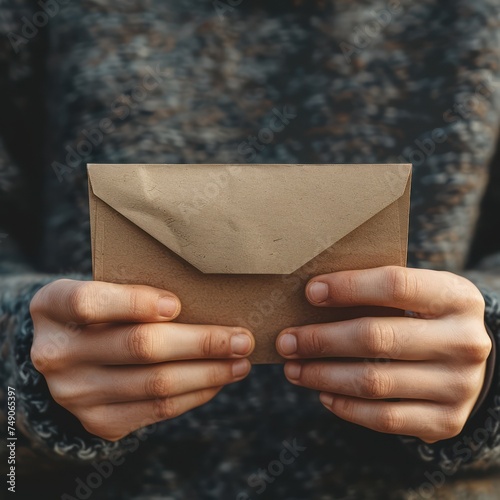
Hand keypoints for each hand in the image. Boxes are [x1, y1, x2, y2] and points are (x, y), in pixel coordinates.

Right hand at [30, 279, 254, 440]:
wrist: (71, 356)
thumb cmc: (102, 311)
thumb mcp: (103, 289)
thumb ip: (135, 289)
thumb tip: (207, 297)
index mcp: (52, 308)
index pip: (89, 303)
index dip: (134, 303)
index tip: (177, 304)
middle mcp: (56, 354)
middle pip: (138, 347)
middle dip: (201, 343)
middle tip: (242, 338)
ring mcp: (75, 394)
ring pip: (155, 384)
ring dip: (208, 373)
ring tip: (241, 362)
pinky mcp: (99, 422)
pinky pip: (157, 411)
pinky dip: (195, 394)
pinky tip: (217, 381)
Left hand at [276, 266, 491, 442]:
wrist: (466, 359)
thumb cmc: (425, 317)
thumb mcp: (417, 294)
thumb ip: (375, 291)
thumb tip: (312, 295)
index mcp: (457, 298)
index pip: (395, 285)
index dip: (348, 287)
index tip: (310, 292)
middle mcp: (465, 342)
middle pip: (377, 338)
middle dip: (321, 339)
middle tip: (286, 341)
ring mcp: (458, 386)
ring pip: (374, 382)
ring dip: (323, 376)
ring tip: (293, 368)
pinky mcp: (446, 421)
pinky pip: (384, 418)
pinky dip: (346, 406)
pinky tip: (323, 393)